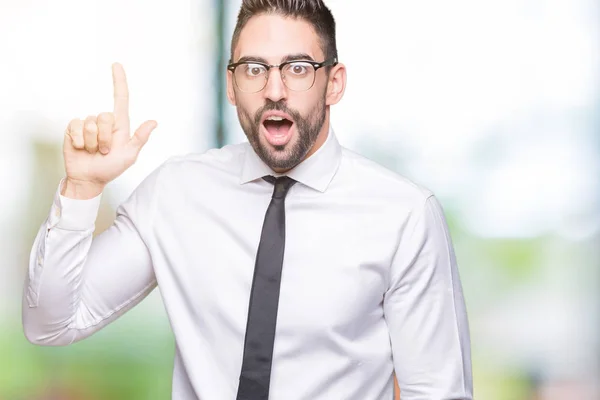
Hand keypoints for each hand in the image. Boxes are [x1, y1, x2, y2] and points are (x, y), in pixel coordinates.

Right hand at [62, 63, 156, 198]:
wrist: (89, 178)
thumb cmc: (111, 168)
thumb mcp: (130, 155)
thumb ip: (140, 138)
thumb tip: (154, 122)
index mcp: (120, 125)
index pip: (120, 99)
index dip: (119, 81)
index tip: (116, 65)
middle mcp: (103, 121)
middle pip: (105, 116)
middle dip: (105, 138)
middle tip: (105, 151)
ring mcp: (88, 124)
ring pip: (90, 124)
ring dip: (92, 142)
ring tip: (94, 151)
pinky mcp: (73, 128)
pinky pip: (76, 127)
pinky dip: (80, 142)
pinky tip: (81, 148)